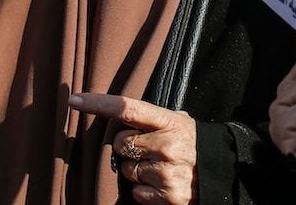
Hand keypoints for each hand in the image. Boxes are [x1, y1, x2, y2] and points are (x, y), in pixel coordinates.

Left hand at [69, 93, 196, 204]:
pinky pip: (136, 193)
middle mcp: (168, 145)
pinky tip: (160, 183)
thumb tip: (115, 110)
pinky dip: (144, 191)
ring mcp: (168, 172)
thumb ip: (151, 117)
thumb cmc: (192, 142)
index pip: (127, 108)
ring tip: (157, 167)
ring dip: (136, 171)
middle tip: (146, 149)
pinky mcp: (168, 197)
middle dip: (126, 148)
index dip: (98, 104)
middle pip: (120, 144)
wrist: (221, 171)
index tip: (74, 100)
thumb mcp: (178, 121)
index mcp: (168, 120)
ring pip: (127, 171)